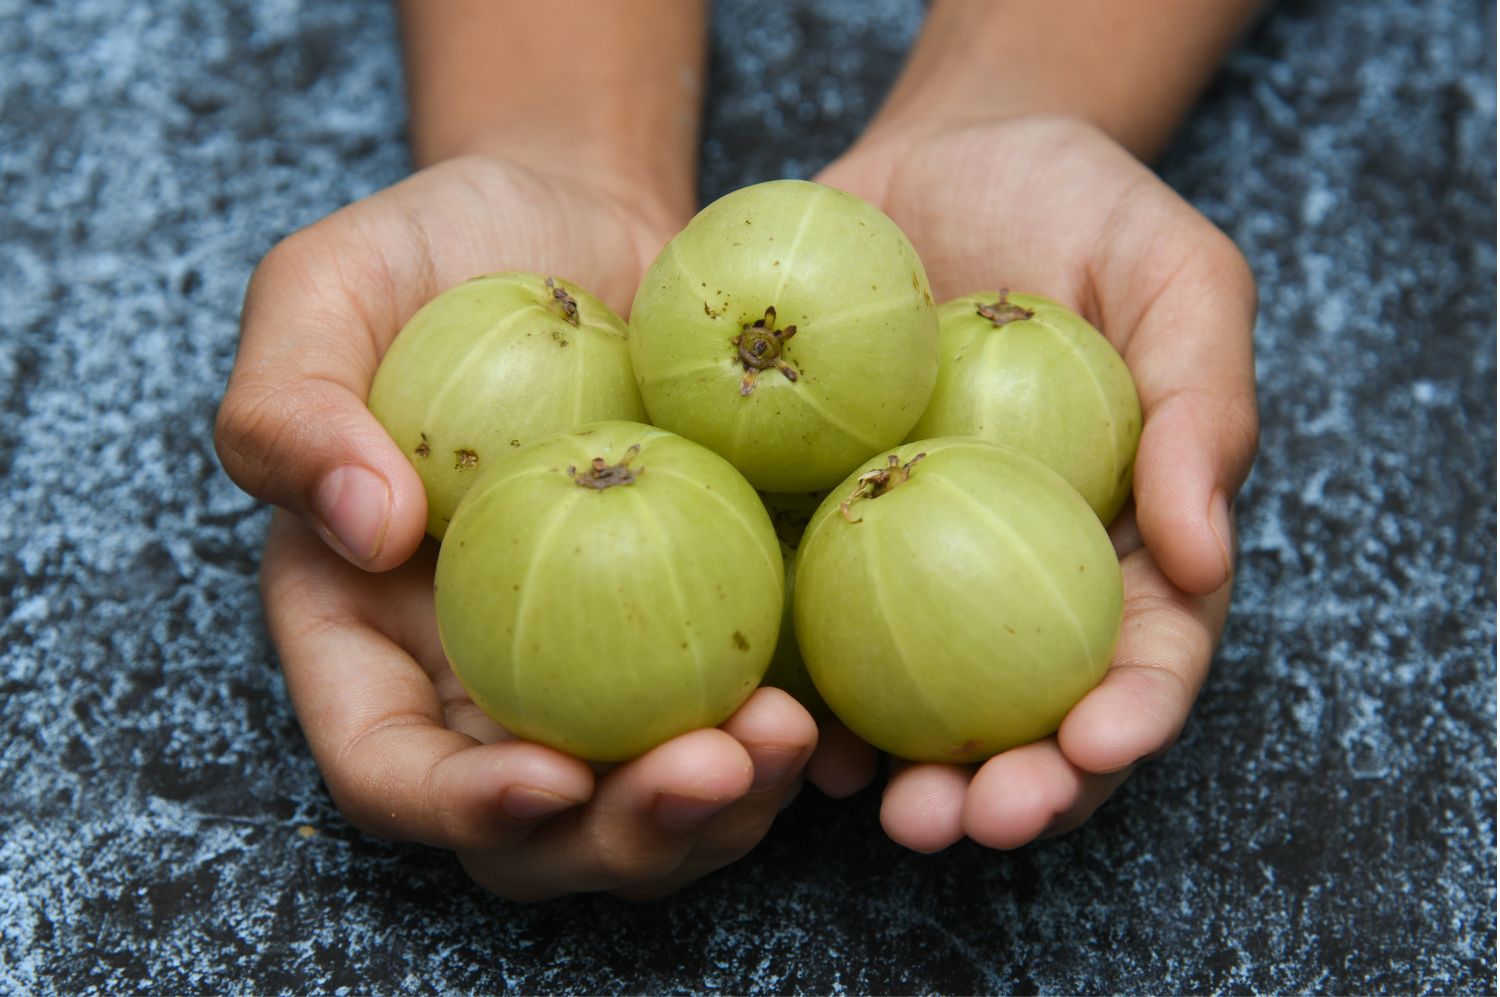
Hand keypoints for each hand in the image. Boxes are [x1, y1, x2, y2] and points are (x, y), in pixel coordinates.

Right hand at [217, 156, 817, 898]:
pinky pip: (739, 722)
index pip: (390, 771)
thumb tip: (366, 530)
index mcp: (368, 636)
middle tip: (715, 768)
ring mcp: (600, 671)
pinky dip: (789, 741)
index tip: (552, 777)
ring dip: (727, 809)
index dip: (460, 806)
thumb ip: (289, 408)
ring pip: (650, 806)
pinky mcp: (700, 635)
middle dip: (626, 834)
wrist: (587, 227)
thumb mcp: (325, 286)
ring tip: (792, 738)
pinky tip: (837, 703)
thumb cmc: (440, 250)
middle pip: (538, 831)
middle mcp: (484, 683)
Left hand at [815, 114, 1258, 850]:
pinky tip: (777, 718)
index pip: (1146, 654)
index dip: (1129, 716)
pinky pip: (808, 620)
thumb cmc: (1082, 206)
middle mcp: (1017, 575)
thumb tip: (1205, 554)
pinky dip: (801, 682)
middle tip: (964, 820)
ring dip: (899, 769)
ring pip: (916, 699)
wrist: (942, 156)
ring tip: (873, 804)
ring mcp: (912, 561)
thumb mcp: (1177, 276)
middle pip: (1029, 711)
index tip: (1095, 746)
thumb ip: (1204, 406)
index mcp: (1121, 540)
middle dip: (1011, 788)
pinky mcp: (817, 528)